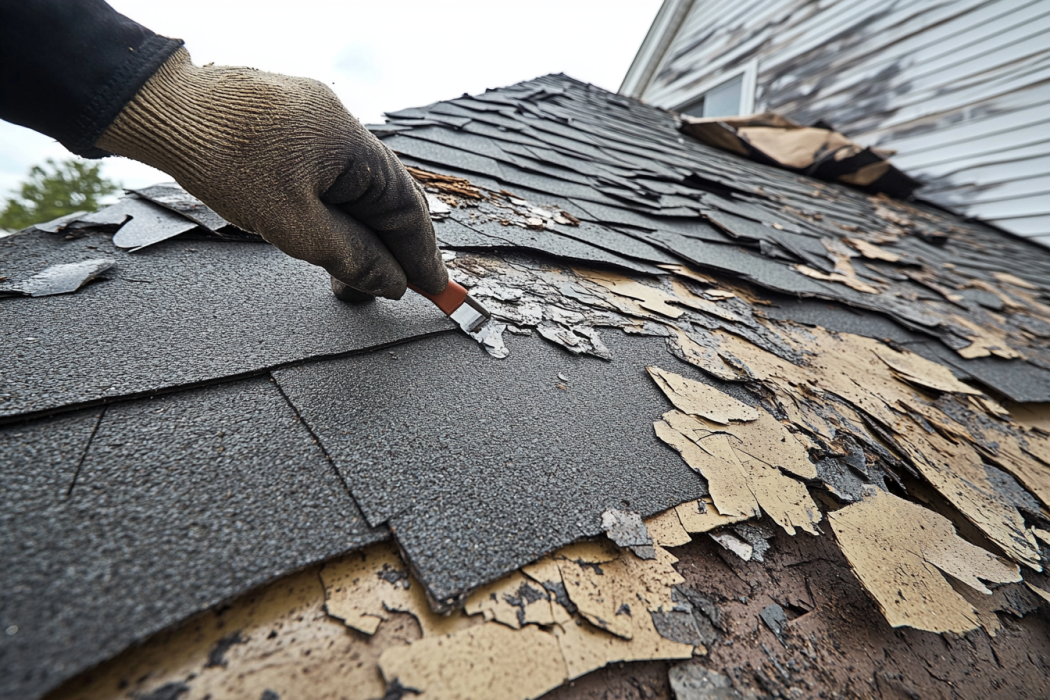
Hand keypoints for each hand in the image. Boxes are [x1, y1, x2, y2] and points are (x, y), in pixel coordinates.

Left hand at [96, 48, 446, 299]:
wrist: (162, 110)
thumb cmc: (220, 155)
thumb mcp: (292, 224)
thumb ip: (350, 257)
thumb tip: (390, 282)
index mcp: (354, 144)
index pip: (407, 209)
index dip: (422, 254)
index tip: (435, 288)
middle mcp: (343, 128)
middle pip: (385, 200)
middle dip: (391, 250)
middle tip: (397, 290)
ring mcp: (317, 125)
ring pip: (355, 191)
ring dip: (359, 235)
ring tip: (353, 277)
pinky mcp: (291, 129)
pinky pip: (330, 177)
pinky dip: (336, 212)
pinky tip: (328, 237)